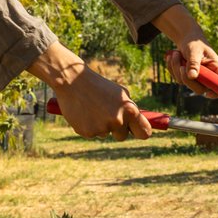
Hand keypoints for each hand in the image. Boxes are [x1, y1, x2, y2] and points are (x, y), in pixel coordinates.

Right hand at [28, 42, 150, 139]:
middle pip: (122, 136)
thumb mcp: (120, 94)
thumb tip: (139, 124)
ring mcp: (102, 128)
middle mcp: (118, 121)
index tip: (140, 132)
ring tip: (92, 108)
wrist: (73, 81)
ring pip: (105, 133)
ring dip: (101, 125)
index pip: (144, 132)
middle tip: (107, 114)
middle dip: (117, 129)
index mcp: (129, 110)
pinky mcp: (87, 133)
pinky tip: (84, 112)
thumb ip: (129, 110)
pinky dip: (89, 125)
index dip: (143, 132)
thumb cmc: (100, 86)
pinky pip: (92, 134)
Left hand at [153, 4, 217, 95]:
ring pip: (185, 83)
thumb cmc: (194, 43)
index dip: (217, 92)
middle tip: (180, 66)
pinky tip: (173, 57)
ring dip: (176, 68)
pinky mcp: (186, 78)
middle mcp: (208, 76)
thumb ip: (194, 63)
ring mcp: (197, 78)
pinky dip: (172, 67)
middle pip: (200, 89)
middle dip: (187, 79)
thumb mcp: (194, 50)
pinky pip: (177, 78)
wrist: (186, 39)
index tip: (208, 93)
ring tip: (176, 54)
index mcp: (216, 68)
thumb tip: (192, 76)